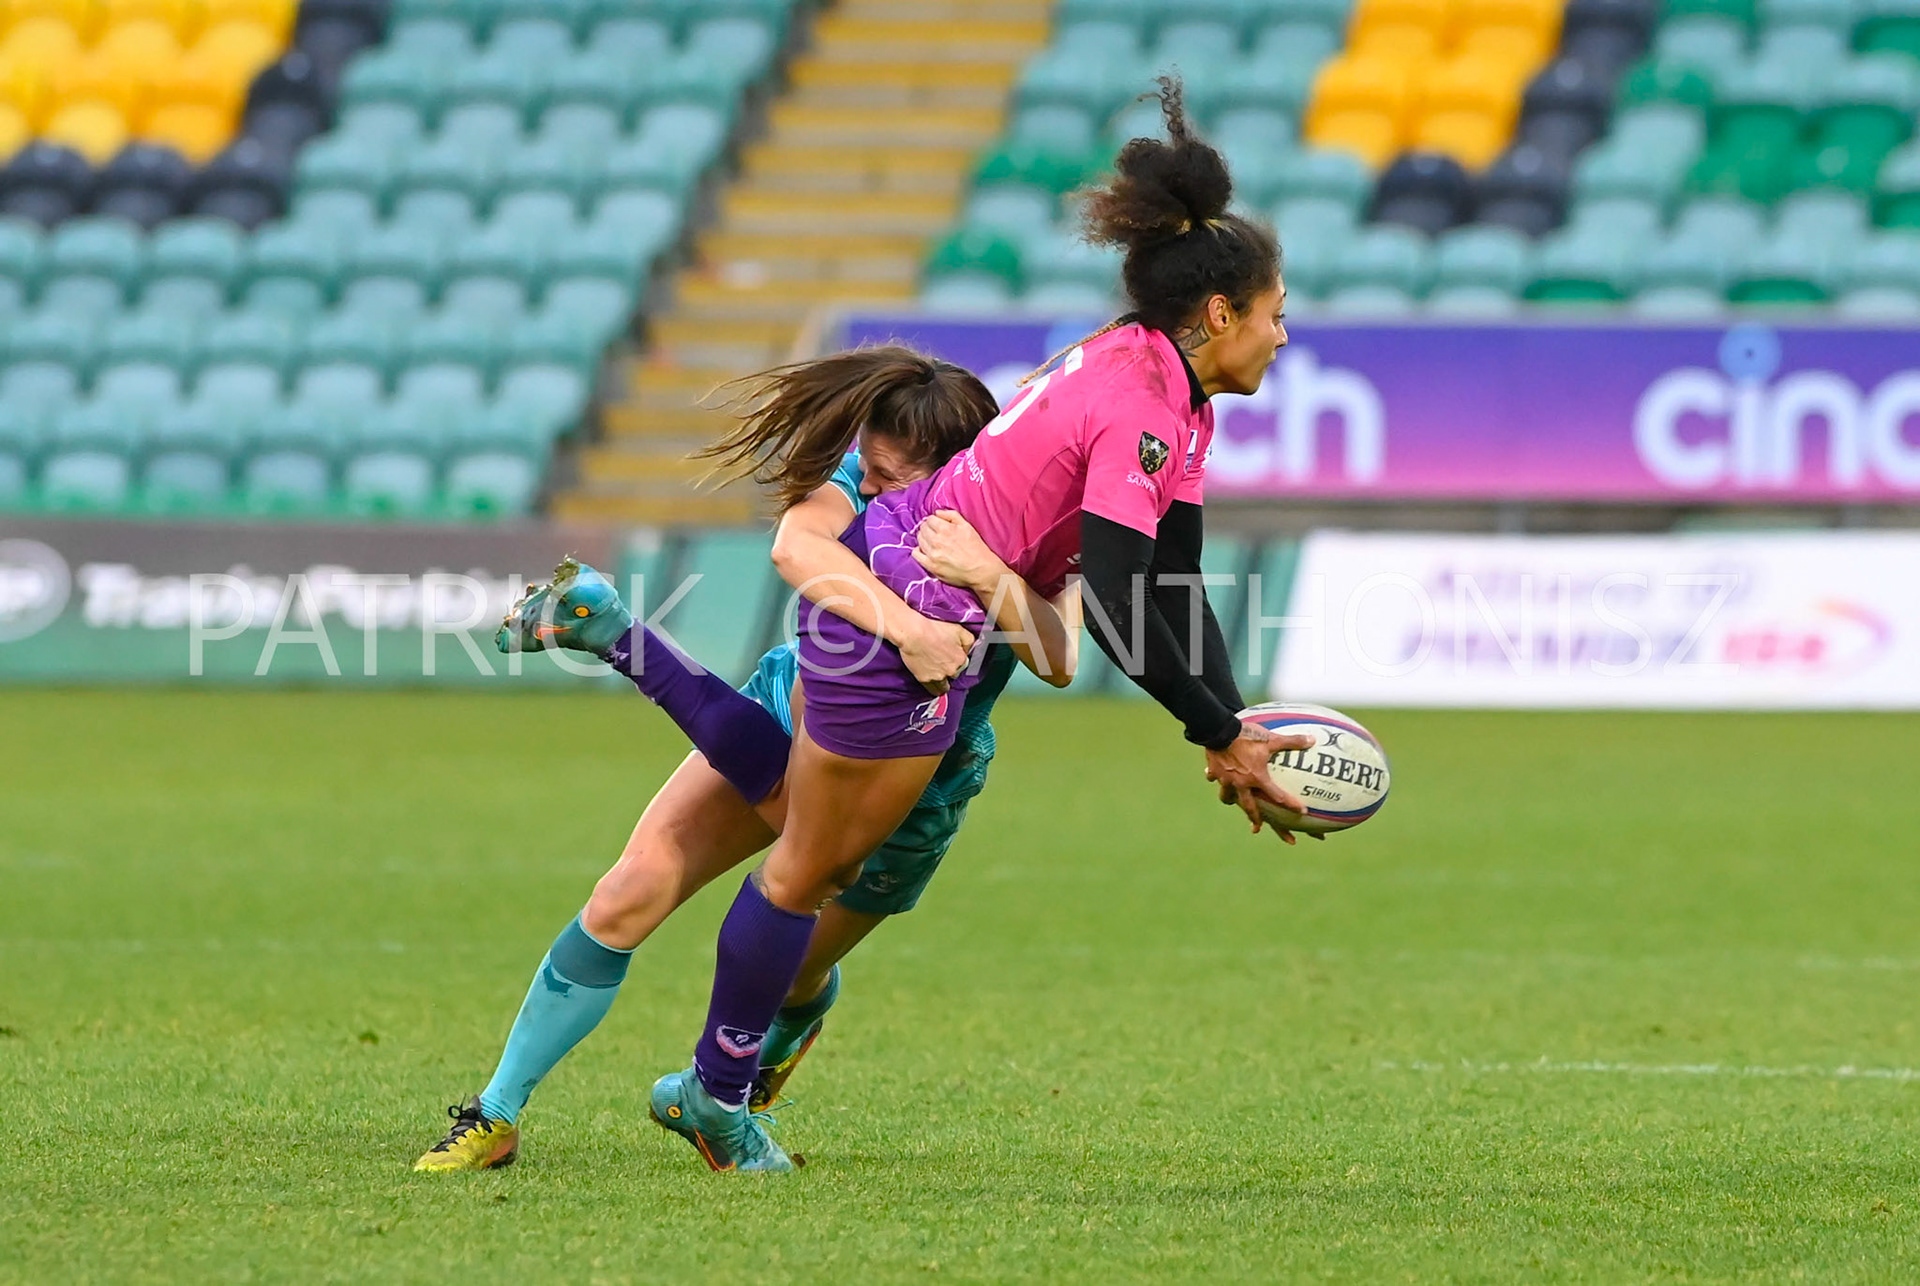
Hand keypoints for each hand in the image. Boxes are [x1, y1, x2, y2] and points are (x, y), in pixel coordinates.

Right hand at [898, 615, 975, 694]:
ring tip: (938, 677)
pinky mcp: (925, 680)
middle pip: (953, 674)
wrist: (914, 634)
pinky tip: (932, 685)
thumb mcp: (959, 629)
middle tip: (941, 662)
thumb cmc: (934, 629)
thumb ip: (969, 642)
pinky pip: (932, 690)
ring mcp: (938, 677)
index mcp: (961, 659)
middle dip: (949, 670)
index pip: (963, 664)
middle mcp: (952, 671)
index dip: (957, 661)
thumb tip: (967, 651)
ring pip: (944, 687)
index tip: (951, 658)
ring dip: (943, 684)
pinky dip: (934, 689)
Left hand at [911, 510, 1007, 596]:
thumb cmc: (976, 548)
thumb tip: (937, 513)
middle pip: (923, 529)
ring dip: (924, 538)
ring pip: (919, 540)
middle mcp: (936, 540)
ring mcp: (932, 554)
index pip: (929, 519)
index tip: (937, 524)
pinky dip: (919, 550)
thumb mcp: (967, 526)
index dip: (933, 521)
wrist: (980, 569)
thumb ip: (951, 515)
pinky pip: (916, 554)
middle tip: (934, 533)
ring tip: (932, 542)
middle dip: (928, 528)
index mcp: (945, 529)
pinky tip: (926, 551)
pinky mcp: (931, 566)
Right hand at [1203, 721, 1315, 843]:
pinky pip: (1213, 777)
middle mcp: (1241, 783)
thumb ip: (1292, 741)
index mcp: (1257, 778)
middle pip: (1248, 806)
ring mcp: (1225, 779)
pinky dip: (1215, 778)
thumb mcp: (1272, 739)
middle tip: (1257, 827)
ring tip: (1232, 800)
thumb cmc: (1247, 736)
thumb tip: (1312, 740)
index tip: (1301, 812)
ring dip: (1230, 799)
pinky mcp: (1213, 770)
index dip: (1291, 804)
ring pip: (1227, 796)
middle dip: (1254, 818)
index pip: (1278, 796)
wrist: (1219, 731)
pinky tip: (1214, 776)